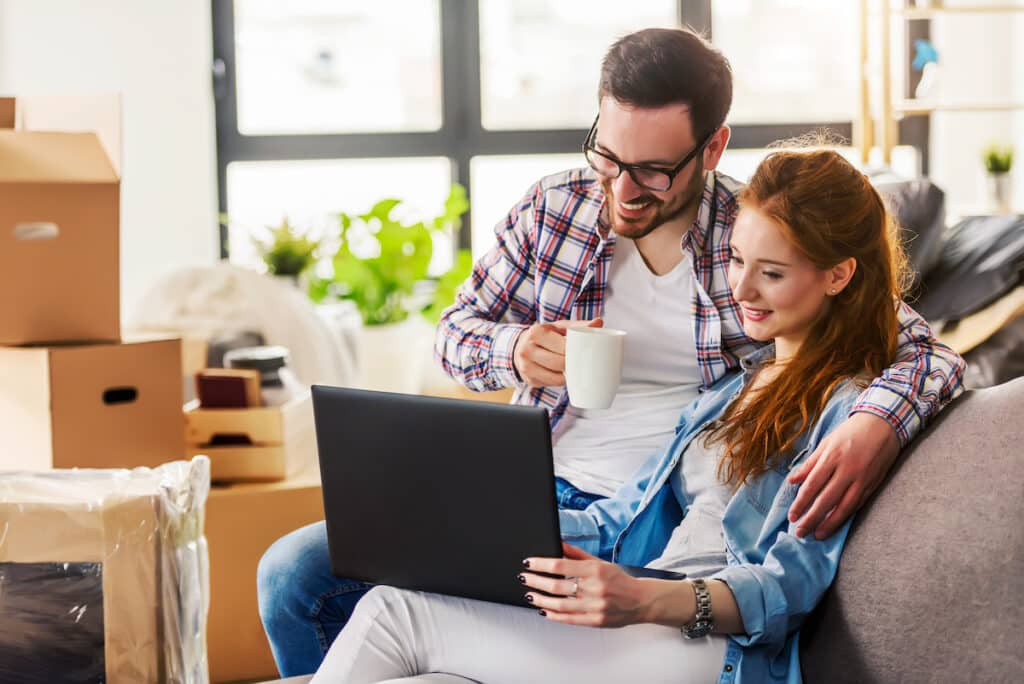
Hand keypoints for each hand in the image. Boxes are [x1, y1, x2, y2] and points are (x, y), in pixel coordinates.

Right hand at [512, 318, 602, 387]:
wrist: (521, 346)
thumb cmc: (545, 336)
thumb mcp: (559, 327)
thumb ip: (579, 326)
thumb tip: (598, 322)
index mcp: (536, 332)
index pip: (563, 346)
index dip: (575, 351)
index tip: (582, 352)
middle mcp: (527, 349)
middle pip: (559, 363)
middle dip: (572, 364)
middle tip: (579, 361)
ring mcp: (525, 366)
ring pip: (555, 377)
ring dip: (567, 375)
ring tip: (571, 368)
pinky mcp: (528, 380)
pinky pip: (550, 384)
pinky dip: (559, 381)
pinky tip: (561, 374)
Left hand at [519, 542, 653, 626]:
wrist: (641, 600)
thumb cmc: (619, 580)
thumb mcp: (600, 562)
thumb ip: (577, 554)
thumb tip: (558, 543)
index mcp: (595, 570)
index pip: (561, 565)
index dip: (541, 564)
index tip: (529, 563)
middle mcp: (595, 588)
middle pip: (557, 586)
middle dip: (536, 581)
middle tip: (524, 578)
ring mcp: (595, 606)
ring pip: (560, 605)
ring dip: (541, 599)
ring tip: (530, 595)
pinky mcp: (596, 621)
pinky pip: (569, 619)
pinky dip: (554, 615)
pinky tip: (544, 610)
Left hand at [787, 412, 899, 538]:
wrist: (882, 425)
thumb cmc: (850, 432)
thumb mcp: (826, 443)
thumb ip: (809, 464)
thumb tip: (791, 480)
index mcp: (831, 457)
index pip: (812, 485)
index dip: (801, 503)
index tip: (792, 517)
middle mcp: (847, 470)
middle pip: (826, 500)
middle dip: (811, 518)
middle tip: (800, 532)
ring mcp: (862, 478)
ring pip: (844, 507)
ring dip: (829, 523)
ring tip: (817, 535)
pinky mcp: (873, 484)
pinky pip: (857, 504)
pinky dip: (846, 516)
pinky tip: (836, 525)